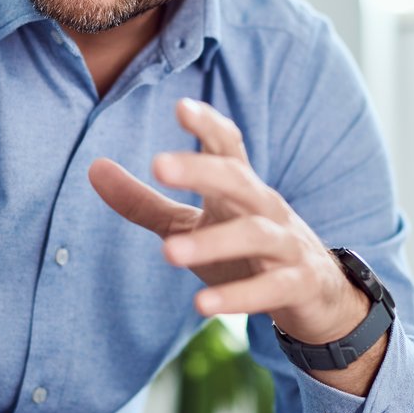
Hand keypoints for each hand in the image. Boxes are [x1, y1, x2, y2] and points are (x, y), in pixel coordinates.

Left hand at [89, 99, 368, 345]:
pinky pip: (271, 289)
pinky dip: (239, 297)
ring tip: (167, 253)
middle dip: (202, 170)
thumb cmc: (245, 252)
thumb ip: (144, 201)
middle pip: (238, 179)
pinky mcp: (298, 285)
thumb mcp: (194, 224)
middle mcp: (266, 208)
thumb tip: (93, 168)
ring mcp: (286, 246)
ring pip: (255, 234)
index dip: (208, 124)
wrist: (320, 297)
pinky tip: (201, 307)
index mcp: (240, 188)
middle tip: (159, 166)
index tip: (181, 106)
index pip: (228, 146)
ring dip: (213, 242)